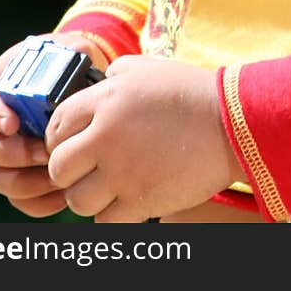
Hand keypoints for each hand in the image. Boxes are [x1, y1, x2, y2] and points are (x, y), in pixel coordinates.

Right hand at [0, 33, 107, 218]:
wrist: (76, 84)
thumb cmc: (70, 63)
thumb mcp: (71, 49)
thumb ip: (73, 52)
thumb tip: (81, 57)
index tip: (12, 124)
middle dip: (12, 153)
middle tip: (45, 154)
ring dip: (24, 182)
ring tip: (57, 176)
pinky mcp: (15, 173)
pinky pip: (15, 197)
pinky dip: (36, 201)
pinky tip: (61, 195)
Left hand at [45, 55, 242, 221]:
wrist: (232, 124)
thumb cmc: (193, 93)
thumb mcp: (151, 68)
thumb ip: (118, 72)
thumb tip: (102, 80)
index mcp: (106, 100)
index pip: (57, 125)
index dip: (59, 139)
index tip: (72, 145)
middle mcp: (107, 135)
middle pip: (59, 167)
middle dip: (69, 171)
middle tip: (86, 170)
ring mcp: (122, 171)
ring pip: (76, 200)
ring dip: (88, 197)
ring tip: (107, 188)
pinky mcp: (140, 201)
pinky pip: (103, 222)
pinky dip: (110, 216)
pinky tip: (125, 201)